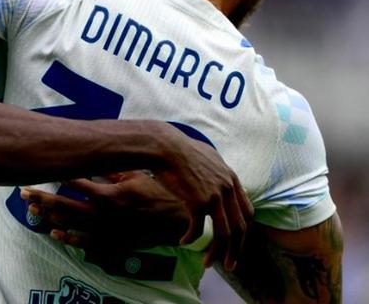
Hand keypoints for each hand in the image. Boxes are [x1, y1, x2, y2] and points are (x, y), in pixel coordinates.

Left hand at [21, 172, 190, 251]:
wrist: (179, 222)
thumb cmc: (159, 193)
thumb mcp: (136, 176)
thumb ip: (112, 168)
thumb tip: (94, 154)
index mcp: (111, 194)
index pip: (76, 183)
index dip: (57, 175)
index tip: (41, 167)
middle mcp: (104, 215)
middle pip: (65, 206)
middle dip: (41, 199)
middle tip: (22, 192)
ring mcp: (107, 232)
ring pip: (70, 225)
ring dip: (49, 217)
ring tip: (31, 209)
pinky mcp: (112, 244)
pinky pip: (85, 244)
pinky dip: (68, 239)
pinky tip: (53, 233)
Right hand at [152, 123, 253, 270]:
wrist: (164, 146)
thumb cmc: (179, 149)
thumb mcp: (207, 156)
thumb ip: (217, 171)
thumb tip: (218, 176)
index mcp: (231, 178)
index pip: (247, 212)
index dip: (243, 230)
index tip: (236, 242)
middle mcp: (227, 189)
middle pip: (240, 228)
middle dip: (236, 250)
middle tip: (230, 265)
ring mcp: (214, 196)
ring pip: (224, 234)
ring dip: (217, 253)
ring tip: (208, 263)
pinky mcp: (197, 202)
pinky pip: (198, 229)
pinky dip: (191, 238)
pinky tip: (184, 241)